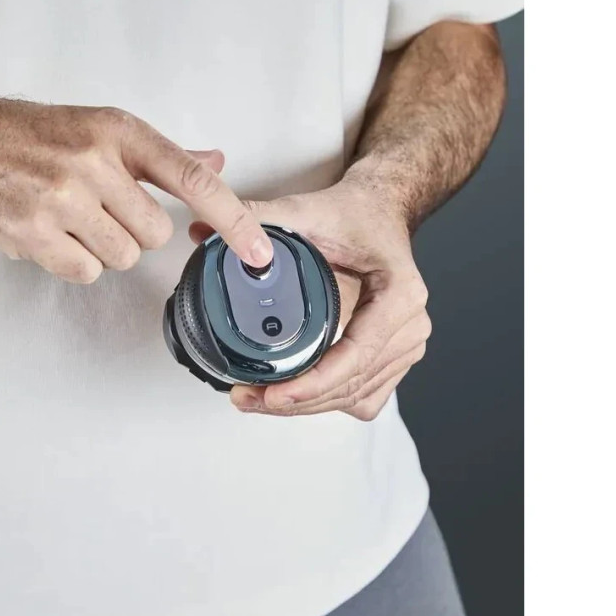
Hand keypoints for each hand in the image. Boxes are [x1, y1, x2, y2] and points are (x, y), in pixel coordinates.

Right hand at [0, 100, 272, 282]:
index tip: (259, 250)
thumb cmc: (41, 135)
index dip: (234, 219)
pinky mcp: (34, 232)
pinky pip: (87, 272)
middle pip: (156, 233)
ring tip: (74, 217)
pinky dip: (76, 261)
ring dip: (106, 246)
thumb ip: (164, 154)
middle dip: (136, 229)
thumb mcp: (105, 129)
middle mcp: (94, 163)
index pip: (193, 180)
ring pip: (124, 256)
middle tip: (104, 207)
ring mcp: (62, 199)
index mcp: (120, 132)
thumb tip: (216, 165)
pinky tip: (56, 233)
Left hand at [189, 179, 430, 419]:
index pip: (356, 355)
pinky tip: (293, 394)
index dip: (313, 383)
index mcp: (400, 295)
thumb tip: (204, 230)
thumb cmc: (355, 213)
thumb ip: (257, 218)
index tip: (273, 393)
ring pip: (356, 397)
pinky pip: (363, 396)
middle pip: (352, 385)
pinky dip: (327, 401)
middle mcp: (411, 325)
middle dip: (298, 401)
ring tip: (258, 399)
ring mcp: (406, 346)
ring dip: (308, 406)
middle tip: (247, 397)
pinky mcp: (394, 357)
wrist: (379, 212)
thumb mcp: (307, 209)